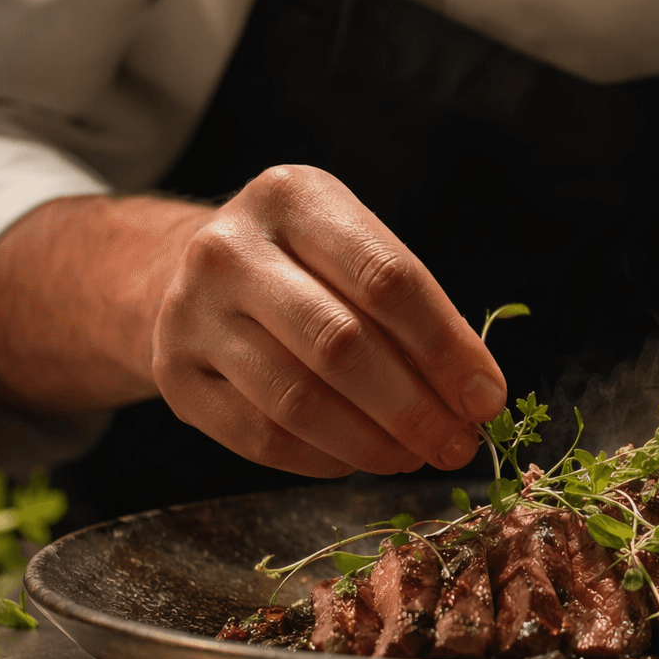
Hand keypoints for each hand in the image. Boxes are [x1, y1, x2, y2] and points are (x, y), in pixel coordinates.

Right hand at [150, 166, 507, 477]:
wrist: (184, 276)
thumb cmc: (302, 267)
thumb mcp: (353, 251)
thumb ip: (412, 311)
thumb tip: (474, 397)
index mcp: (292, 197)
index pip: (388, 279)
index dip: (447, 348)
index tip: (485, 399)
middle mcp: (230, 249)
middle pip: (341, 345)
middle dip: (414, 408)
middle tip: (457, 445)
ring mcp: (191, 313)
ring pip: (298, 402)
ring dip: (373, 444)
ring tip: (414, 458)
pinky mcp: (173, 375)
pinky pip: (261, 437)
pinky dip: (324, 460)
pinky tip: (359, 460)